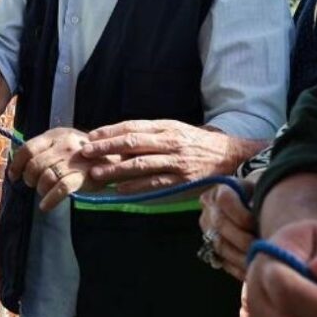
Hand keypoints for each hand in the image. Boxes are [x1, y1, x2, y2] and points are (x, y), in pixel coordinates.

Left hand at [7, 128, 96, 211]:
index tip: (14, 175)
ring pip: (45, 177)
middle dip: (29, 178)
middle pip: (35, 165)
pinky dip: (50, 200)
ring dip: (39, 189)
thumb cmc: (83, 153)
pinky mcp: (83, 176)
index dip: (17, 164)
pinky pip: (60, 189)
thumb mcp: (63, 141)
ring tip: (42, 192)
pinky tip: (45, 206)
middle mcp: (63, 145)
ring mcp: (73, 160)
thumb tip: (18, 162)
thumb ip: (45, 148)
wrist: (114, 158)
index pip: (28, 148)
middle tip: (33, 184)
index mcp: (56, 135)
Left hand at [81, 119, 242, 191]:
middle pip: (132, 143)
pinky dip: (136, 187)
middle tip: (85, 153)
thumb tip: (119, 142)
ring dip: (115, 170)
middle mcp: (170, 142)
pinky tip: (120, 190)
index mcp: (166, 127)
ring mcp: (176, 162)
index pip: (132, 127)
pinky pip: (155, 184)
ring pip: (140, 165)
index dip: (110, 132)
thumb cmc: (197, 143)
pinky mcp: (183, 180)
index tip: (91, 136)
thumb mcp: (175, 130)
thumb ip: (151, 135)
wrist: (231, 155)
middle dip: (106, 148)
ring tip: (96, 174)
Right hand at [198, 177, 255, 280]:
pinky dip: (238, 268)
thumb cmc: (264, 197)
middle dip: (243, 239)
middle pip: (220, 224)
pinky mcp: (211, 248)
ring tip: (261, 261)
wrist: (255, 206)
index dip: (240, 213)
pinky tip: (254, 270)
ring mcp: (208, 230)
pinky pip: (222, 261)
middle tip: (263, 247)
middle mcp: (209, 209)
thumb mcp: (264, 190)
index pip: (224, 200)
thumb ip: (264, 198)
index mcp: (221, 190)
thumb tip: (270, 216)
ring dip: (241, 256)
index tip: (257, 223)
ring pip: (220, 245)